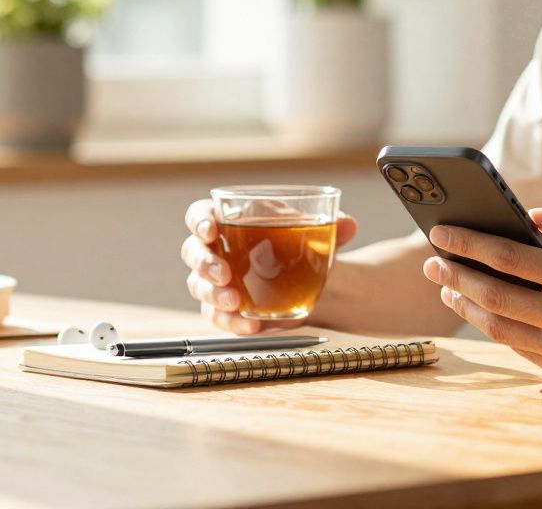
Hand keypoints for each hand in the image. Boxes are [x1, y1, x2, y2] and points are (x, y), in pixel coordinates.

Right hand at [181, 199, 358, 333]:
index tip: (211, 229)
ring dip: (213, 294)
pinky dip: (231, 322)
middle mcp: (217, 249)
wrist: (315, 278)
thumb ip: (333, 226)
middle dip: (204, 262)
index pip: (200, 214)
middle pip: (193, 251)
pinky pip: (218, 316)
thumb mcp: (318, 232)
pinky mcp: (226, 308)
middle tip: (223, 272)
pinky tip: (249, 325)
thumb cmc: (304, 244)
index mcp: (230, 219)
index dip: (199, 220)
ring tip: (234, 300)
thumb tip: (348, 224)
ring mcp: (218, 281)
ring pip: (199, 286)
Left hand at [422, 200, 541, 386]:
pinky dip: (495, 327)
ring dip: (467, 305)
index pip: (509, 258)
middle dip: (455, 275)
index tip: (440, 230)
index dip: (468, 243)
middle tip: (432, 261)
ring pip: (499, 328)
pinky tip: (482, 309)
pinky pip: (520, 349)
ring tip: (448, 285)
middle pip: (493, 296)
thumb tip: (530, 214)